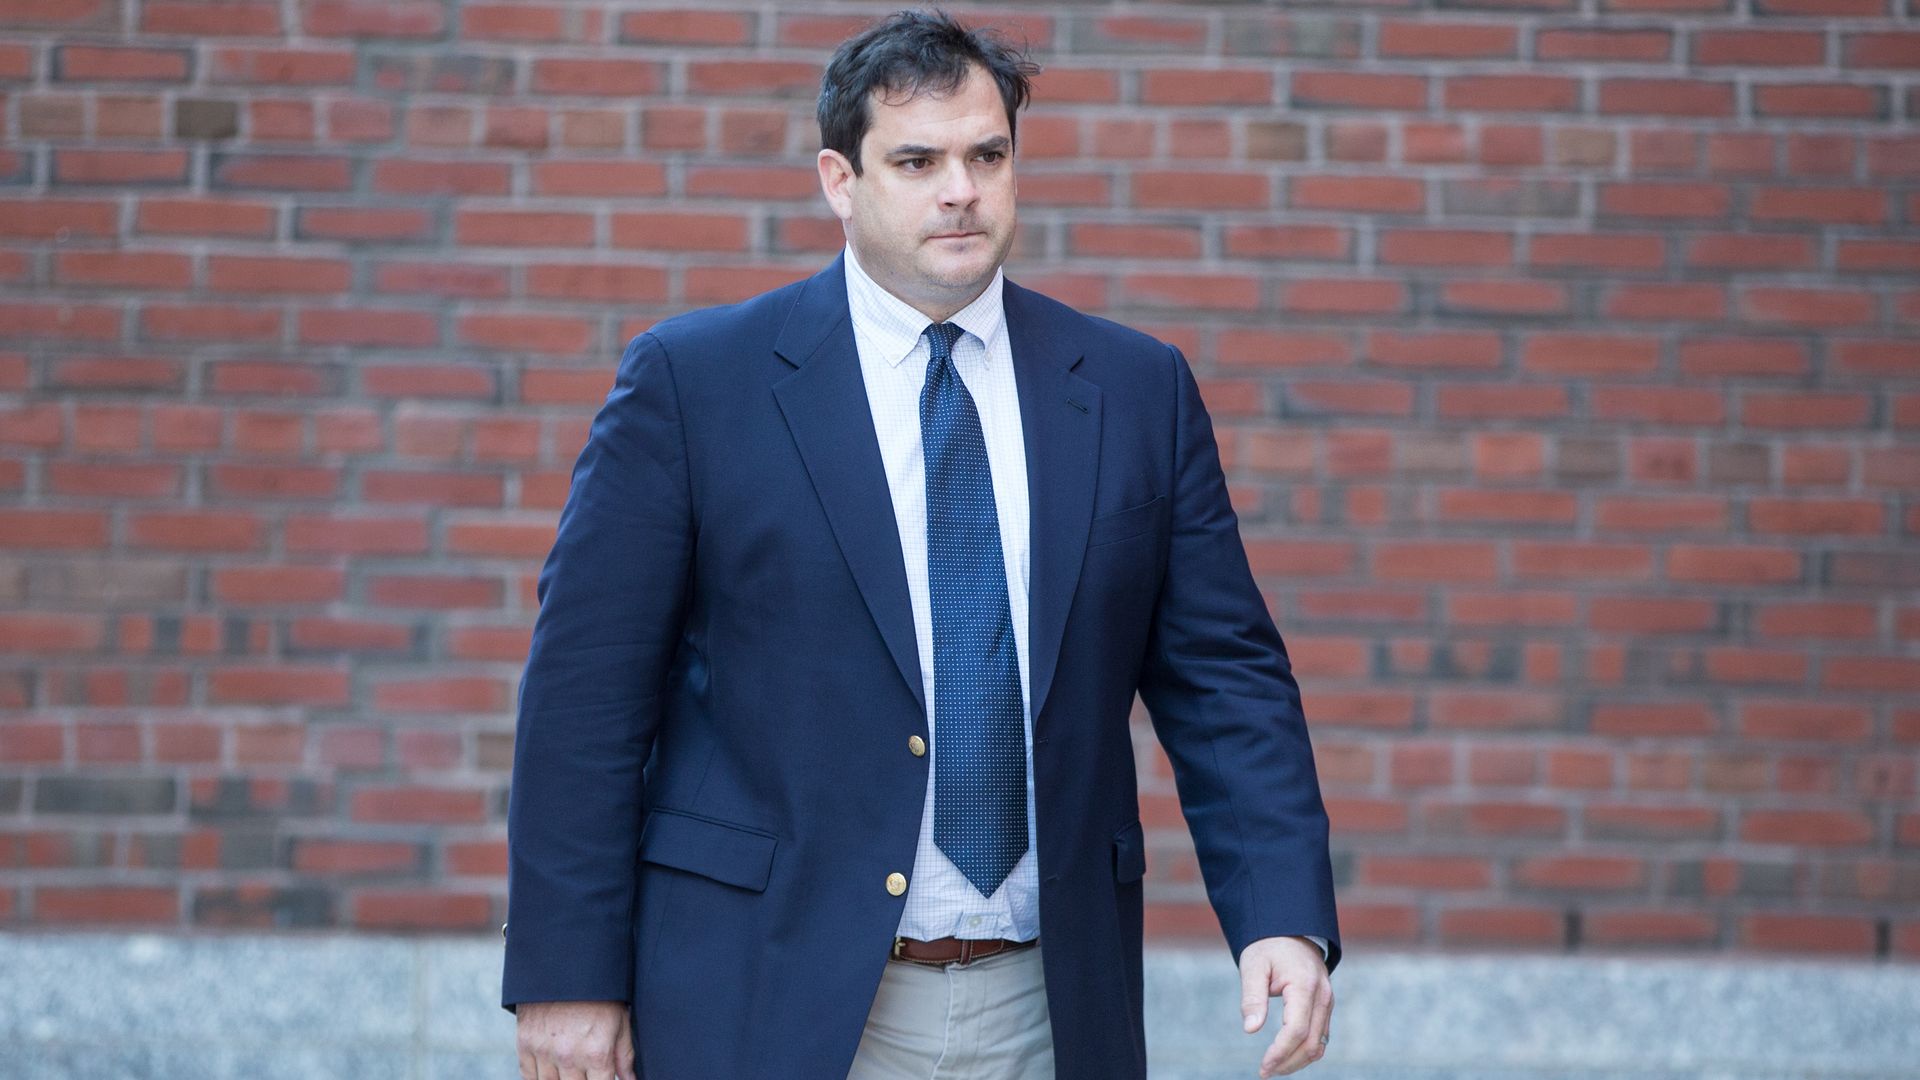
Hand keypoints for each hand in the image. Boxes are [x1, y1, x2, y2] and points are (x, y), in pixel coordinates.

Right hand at [515, 1000, 635, 1079]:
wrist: (565, 964)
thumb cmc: (600, 992)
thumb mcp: (620, 1020)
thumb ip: (624, 1056)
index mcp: (597, 1053)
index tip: (602, 1077)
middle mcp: (569, 1056)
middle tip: (586, 1071)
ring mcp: (544, 1051)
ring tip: (570, 1071)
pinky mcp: (525, 1043)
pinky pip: (528, 1075)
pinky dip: (537, 1078)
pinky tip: (550, 1072)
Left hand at [1238, 935, 1331, 1077]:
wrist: (1290, 929)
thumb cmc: (1268, 946)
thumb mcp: (1253, 966)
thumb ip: (1252, 997)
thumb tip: (1251, 1029)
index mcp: (1305, 985)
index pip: (1296, 1030)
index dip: (1280, 1053)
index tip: (1263, 1067)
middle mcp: (1322, 996)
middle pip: (1311, 1043)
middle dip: (1288, 1063)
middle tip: (1264, 1072)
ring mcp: (1327, 1002)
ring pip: (1319, 1044)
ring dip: (1297, 1061)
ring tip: (1273, 1068)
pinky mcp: (1325, 1006)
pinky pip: (1320, 1036)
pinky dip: (1305, 1050)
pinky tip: (1286, 1056)